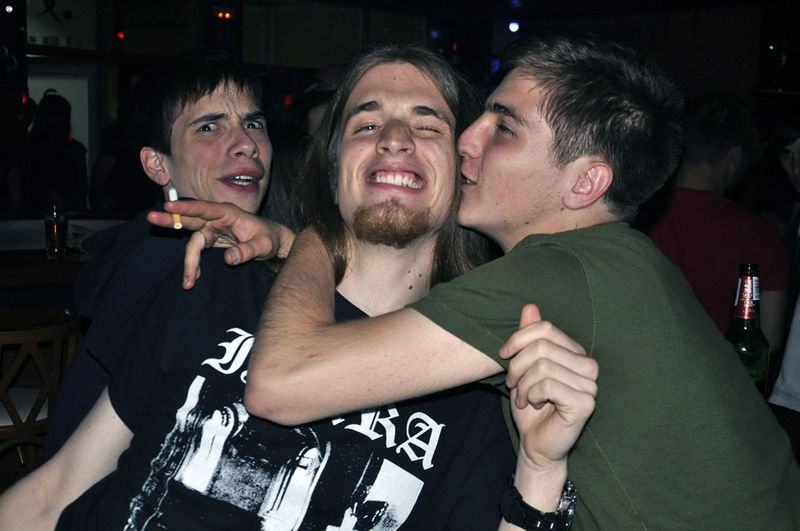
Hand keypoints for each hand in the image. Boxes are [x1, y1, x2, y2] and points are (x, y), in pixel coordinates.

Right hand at [147, 200, 295, 288]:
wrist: (272, 243)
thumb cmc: (268, 239)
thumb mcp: (263, 245)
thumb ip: (247, 251)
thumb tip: (228, 259)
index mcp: (228, 213)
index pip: (204, 208)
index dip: (187, 207)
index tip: (169, 206)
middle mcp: (216, 218)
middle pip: (190, 218)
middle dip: (171, 219)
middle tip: (151, 218)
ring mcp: (212, 229)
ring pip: (192, 241)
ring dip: (188, 260)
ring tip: (188, 282)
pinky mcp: (211, 239)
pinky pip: (197, 251)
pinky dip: (194, 264)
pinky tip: (194, 278)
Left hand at [500, 304, 597, 473]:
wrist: (536, 442)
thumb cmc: (531, 405)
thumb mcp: (524, 367)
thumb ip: (528, 338)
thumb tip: (530, 306)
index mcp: (575, 352)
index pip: (545, 328)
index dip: (518, 339)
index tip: (503, 356)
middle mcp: (588, 365)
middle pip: (542, 346)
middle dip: (517, 366)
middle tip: (513, 384)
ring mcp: (591, 385)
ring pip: (543, 366)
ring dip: (524, 384)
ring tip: (524, 397)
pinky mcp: (586, 403)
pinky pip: (549, 385)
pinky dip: (533, 395)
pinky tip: (536, 404)